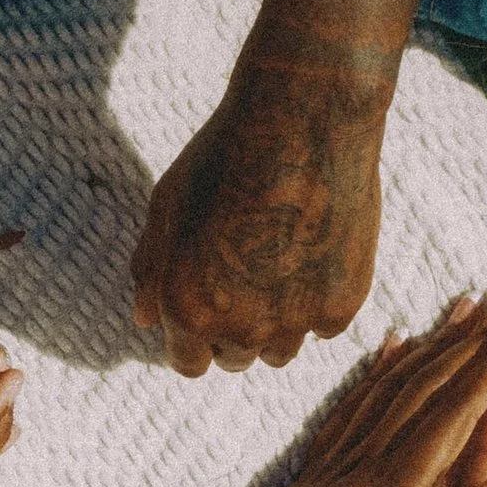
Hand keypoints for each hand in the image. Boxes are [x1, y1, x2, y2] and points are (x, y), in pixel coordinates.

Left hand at [132, 76, 386, 375]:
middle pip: (235, 358)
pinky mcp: (341, 306)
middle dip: (233, 330)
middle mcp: (239, 327)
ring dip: (276, 325)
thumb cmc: (223, 159)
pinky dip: (319, 302)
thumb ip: (151, 270)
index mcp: (185, 310)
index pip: (188, 364)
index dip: (194, 340)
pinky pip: (324, 326)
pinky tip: (314, 253)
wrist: (302, 122)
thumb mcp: (165, 208)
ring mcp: (294, 321)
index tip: (206, 312)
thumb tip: (145, 319)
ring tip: (279, 268)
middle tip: (246, 276)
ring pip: (280, 352)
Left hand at [210, 294, 486, 486]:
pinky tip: (397, 342)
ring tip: (466, 307)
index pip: (451, 417)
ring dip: (434, 345)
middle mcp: (367, 463)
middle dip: (470, 344)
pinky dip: (382, 368)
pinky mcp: (319, 466)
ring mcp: (339, 460)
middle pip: (425, 388)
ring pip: (393, 386)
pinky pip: (355, 402)